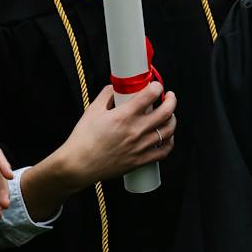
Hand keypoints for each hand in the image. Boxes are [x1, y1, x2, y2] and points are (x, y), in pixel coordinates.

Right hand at [18, 83, 177, 214]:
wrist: (79, 165)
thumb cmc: (83, 139)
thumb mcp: (93, 110)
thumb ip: (107, 95)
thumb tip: (118, 87)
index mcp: (124, 116)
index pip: (150, 95)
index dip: (156, 86)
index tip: (156, 86)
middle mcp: (135, 130)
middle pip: (166, 112)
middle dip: (171, 100)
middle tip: (169, 96)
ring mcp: (140, 147)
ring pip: (168, 130)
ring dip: (172, 119)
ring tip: (169, 114)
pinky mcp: (140, 160)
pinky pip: (164, 151)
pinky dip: (169, 141)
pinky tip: (166, 136)